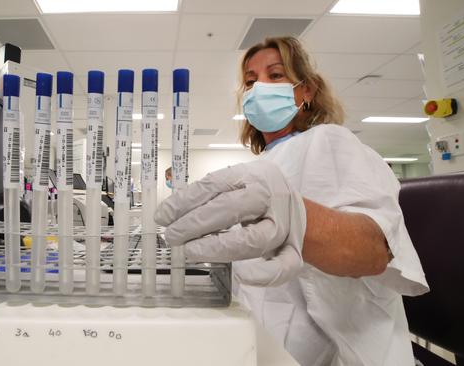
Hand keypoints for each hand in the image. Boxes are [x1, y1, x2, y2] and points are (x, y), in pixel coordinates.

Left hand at [154, 160, 306, 285]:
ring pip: (254, 239)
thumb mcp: (236, 183)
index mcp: (252, 176)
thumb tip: (169, 214)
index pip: (213, 186)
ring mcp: (283, 226)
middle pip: (231, 209)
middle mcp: (270, 198)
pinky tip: (243, 277)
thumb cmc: (259, 196)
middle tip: (172, 236)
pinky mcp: (293, 250)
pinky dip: (264, 274)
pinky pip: (285, 265)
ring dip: (218, 248)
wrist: (300, 210)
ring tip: (190, 252)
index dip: (184, 202)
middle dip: (195, 224)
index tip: (163, 216)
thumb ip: (208, 195)